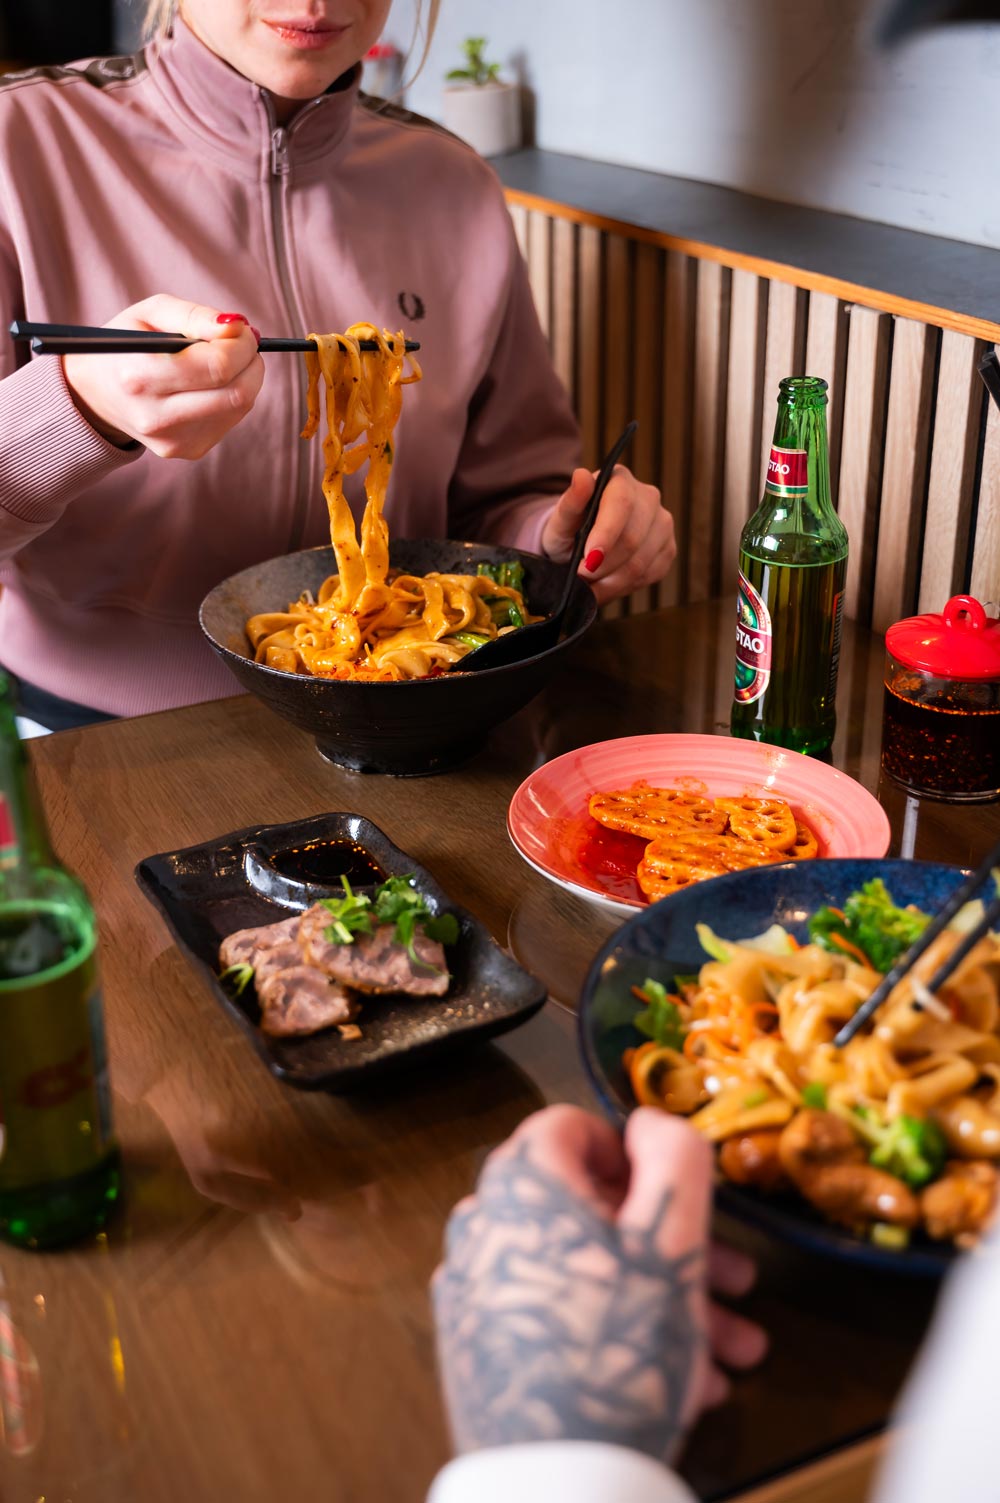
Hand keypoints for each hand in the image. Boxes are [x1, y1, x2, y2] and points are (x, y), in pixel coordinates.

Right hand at [62, 295, 264, 457]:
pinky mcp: (187, 451)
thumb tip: (239, 327)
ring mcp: (173, 440)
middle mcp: (156, 416)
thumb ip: (195, 316)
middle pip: (237, 393)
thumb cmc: (126, 345)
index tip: (241, 330)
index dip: (241, 345)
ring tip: (225, 360)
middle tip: (243, 344)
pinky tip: (211, 385)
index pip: (218, 366)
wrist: (96, 394)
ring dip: (245, 379)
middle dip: (251, 362)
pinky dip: (231, 397)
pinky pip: (230, 421)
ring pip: (239, 408)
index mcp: (141, 375)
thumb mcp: (149, 314)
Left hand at [432, 1105, 765, 1461]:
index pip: (574, 1125)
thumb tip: (654, 1119)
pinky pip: (557, 1311)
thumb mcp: (671, 1241)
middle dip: (674, 1242)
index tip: (681, 1194)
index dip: (638, 1151)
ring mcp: (476, 1287)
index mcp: (521, 1183)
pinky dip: (615, 1327)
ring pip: (584, 1266)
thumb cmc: (617, 1353)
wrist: (555, 1480)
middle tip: (733, 1282)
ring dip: (661, 1295)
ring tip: (729, 1349)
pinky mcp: (479, 1343)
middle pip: (588, 1206)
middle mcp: (485, 1224)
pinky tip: (682, 1376)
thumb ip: (674, 1156)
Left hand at [540, 465, 675, 604]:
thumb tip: (580, 475)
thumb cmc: (570, 529)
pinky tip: (607, 585)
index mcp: (620, 481)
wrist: (583, 545)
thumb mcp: (561, 519)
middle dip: (603, 566)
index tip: (589, 560)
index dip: (606, 534)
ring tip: (590, 587)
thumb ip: (570, 502)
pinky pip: (648, 576)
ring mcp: (663, 524)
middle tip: (581, 578)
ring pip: (640, 563)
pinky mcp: (668, 549)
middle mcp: (648, 498)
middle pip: (632, 539)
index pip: (621, 504)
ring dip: (611, 582)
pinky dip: (623, 587)